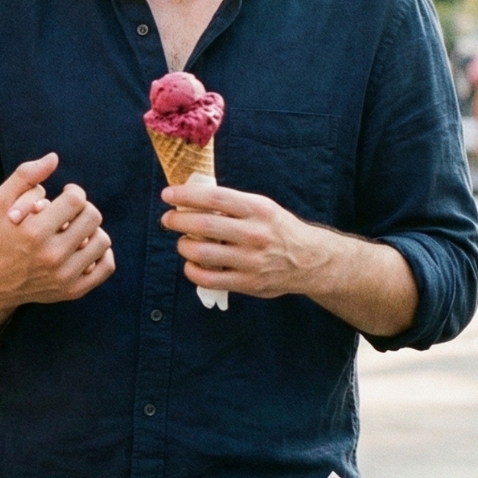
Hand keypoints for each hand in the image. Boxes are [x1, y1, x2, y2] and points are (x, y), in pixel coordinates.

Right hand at [0, 154, 114, 307]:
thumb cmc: (3, 234)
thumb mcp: (3, 201)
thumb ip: (25, 174)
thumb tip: (54, 158)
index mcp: (34, 231)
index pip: (76, 199)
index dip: (74, 192)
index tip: (67, 194)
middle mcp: (51, 255)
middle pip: (92, 217)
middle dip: (84, 209)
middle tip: (73, 211)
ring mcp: (64, 276)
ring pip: (103, 240)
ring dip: (93, 230)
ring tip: (79, 229)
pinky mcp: (74, 291)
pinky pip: (106, 266)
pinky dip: (102, 253)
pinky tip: (86, 247)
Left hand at [160, 181, 326, 299]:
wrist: (310, 260)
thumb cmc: (277, 229)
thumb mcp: (262, 207)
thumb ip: (232, 204)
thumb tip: (191, 198)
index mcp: (257, 209)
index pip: (214, 198)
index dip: (186, 195)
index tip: (167, 194)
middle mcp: (255, 233)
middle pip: (203, 225)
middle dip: (177, 220)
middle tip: (168, 219)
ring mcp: (251, 260)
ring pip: (202, 253)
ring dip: (183, 246)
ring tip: (183, 243)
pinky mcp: (248, 283)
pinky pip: (208, 278)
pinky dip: (192, 270)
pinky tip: (191, 264)